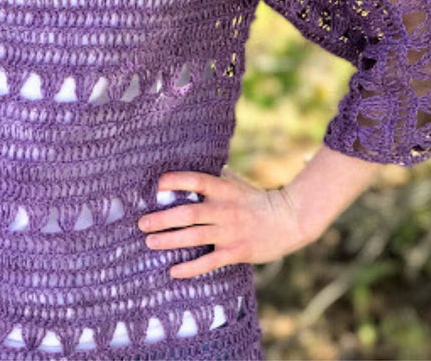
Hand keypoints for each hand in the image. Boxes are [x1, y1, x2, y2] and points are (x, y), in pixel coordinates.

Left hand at [136, 165, 311, 277]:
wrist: (289, 220)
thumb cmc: (256, 198)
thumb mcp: (236, 183)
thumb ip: (215, 176)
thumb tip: (192, 161)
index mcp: (224, 189)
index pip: (196, 180)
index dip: (176, 181)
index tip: (157, 185)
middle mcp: (225, 209)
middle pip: (189, 213)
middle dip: (163, 218)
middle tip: (142, 223)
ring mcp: (230, 232)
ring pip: (194, 237)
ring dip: (169, 241)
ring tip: (150, 242)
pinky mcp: (236, 252)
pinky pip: (209, 262)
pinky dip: (190, 268)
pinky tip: (173, 270)